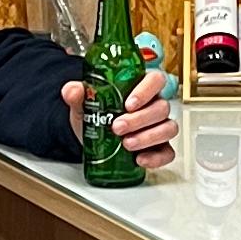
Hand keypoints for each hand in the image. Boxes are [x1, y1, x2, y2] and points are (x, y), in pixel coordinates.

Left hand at [62, 63, 178, 170]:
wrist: (91, 137)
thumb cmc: (95, 113)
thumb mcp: (83, 102)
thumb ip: (76, 93)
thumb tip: (72, 90)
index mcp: (141, 87)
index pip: (155, 80)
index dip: (146, 91)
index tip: (128, 104)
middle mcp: (153, 105)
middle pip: (161, 107)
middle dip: (139, 119)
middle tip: (117, 127)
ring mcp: (159, 126)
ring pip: (168, 128)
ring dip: (148, 137)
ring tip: (126, 144)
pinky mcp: (159, 148)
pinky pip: (167, 153)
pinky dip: (156, 157)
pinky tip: (140, 159)